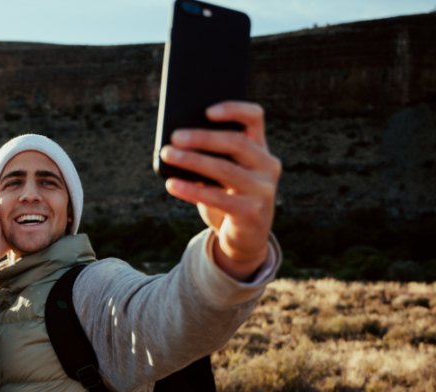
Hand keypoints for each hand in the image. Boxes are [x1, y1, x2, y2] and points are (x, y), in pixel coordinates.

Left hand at [160, 101, 280, 280]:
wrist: (244, 237)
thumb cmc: (228, 197)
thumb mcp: (223, 174)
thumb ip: (211, 157)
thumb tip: (177, 142)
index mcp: (261, 149)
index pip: (254, 117)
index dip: (233, 109)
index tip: (207, 110)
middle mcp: (267, 166)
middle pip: (236, 142)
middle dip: (203, 138)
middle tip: (175, 136)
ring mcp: (263, 190)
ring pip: (225, 169)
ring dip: (192, 161)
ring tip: (168, 154)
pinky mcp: (251, 213)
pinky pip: (218, 198)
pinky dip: (191, 190)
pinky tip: (171, 184)